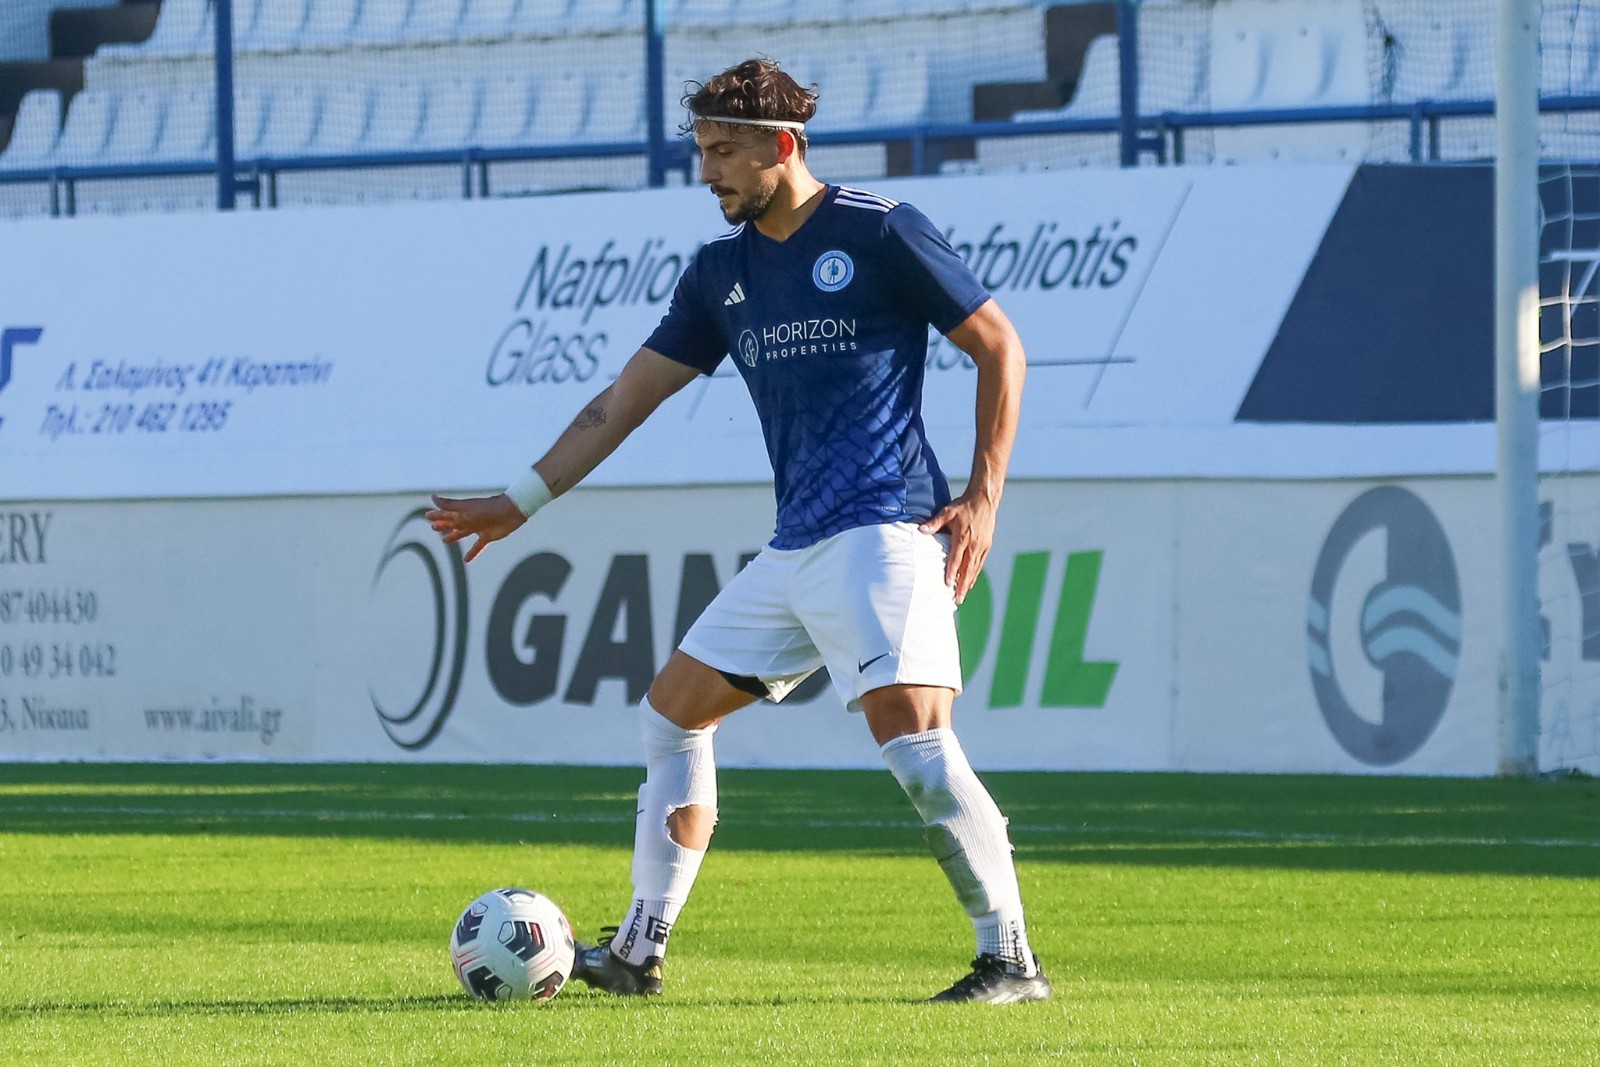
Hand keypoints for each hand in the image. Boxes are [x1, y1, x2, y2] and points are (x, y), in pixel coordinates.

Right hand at [426, 493, 527, 562]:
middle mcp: (468, 520)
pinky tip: (466, 560)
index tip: (427, 515)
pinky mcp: (487, 536)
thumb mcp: (465, 507)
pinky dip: (472, 553)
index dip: (437, 515)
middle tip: (433, 527)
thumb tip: (432, 497)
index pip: (446, 514)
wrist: (509, 513)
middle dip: (443, 525)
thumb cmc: (486, 508)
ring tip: (445, 540)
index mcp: (462, 512)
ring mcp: (478, 528)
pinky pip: (478, 546)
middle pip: (453, 523)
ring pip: (462, 533)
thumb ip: (449, 504)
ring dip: (453, 536)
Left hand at [918, 491, 997, 605]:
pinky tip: (971, 581)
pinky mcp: (987, 545)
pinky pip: (980, 563)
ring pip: (975, 568)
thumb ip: (934, 523)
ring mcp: (982, 546)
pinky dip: (975, 573)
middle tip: (958, 599)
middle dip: (962, 585)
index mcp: (963, 537)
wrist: (984, 500)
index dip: (952, 572)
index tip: (948, 584)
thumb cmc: (963, 506)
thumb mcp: (947, 512)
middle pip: (967, 568)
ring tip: (963, 595)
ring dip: (969, 582)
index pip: (956, 559)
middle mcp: (974, 544)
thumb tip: (921, 530)